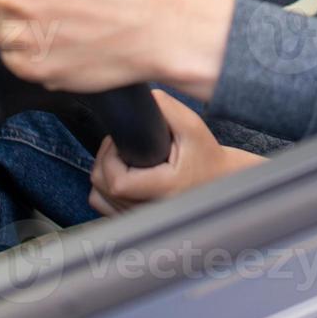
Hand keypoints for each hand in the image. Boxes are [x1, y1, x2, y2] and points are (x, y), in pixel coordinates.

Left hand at [88, 90, 263, 214]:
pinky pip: (102, 206)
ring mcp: (141, 218)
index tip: (122, 141)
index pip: (117, 182)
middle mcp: (151, 209)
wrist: (218, 179)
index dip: (110, 157)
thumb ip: (166, 108)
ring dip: (104, 173)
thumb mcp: (192, 125)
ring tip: (124, 159)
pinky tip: (122, 174)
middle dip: (105, 159)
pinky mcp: (134, 219)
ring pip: (98, 196)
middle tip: (123, 144)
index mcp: (164, 188)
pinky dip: (105, 188)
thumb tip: (140, 98)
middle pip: (102, 187)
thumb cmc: (205, 154)